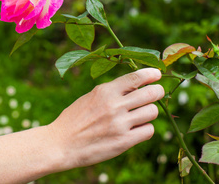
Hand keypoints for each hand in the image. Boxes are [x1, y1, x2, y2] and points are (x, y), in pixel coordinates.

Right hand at [47, 68, 163, 168]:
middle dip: (157, 91)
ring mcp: (120, 124)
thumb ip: (110, 93)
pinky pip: (148, 131)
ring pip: (152, 112)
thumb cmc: (74, 120)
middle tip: (157, 92)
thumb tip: (136, 88)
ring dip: (149, 112)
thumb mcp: (89, 98)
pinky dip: (145, 129)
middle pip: (150, 94)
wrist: (60, 144)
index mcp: (104, 91)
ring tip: (140, 115)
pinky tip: (135, 129)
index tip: (157, 74)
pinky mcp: (123, 141)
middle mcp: (114, 105)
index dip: (150, 74)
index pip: (135, 78)